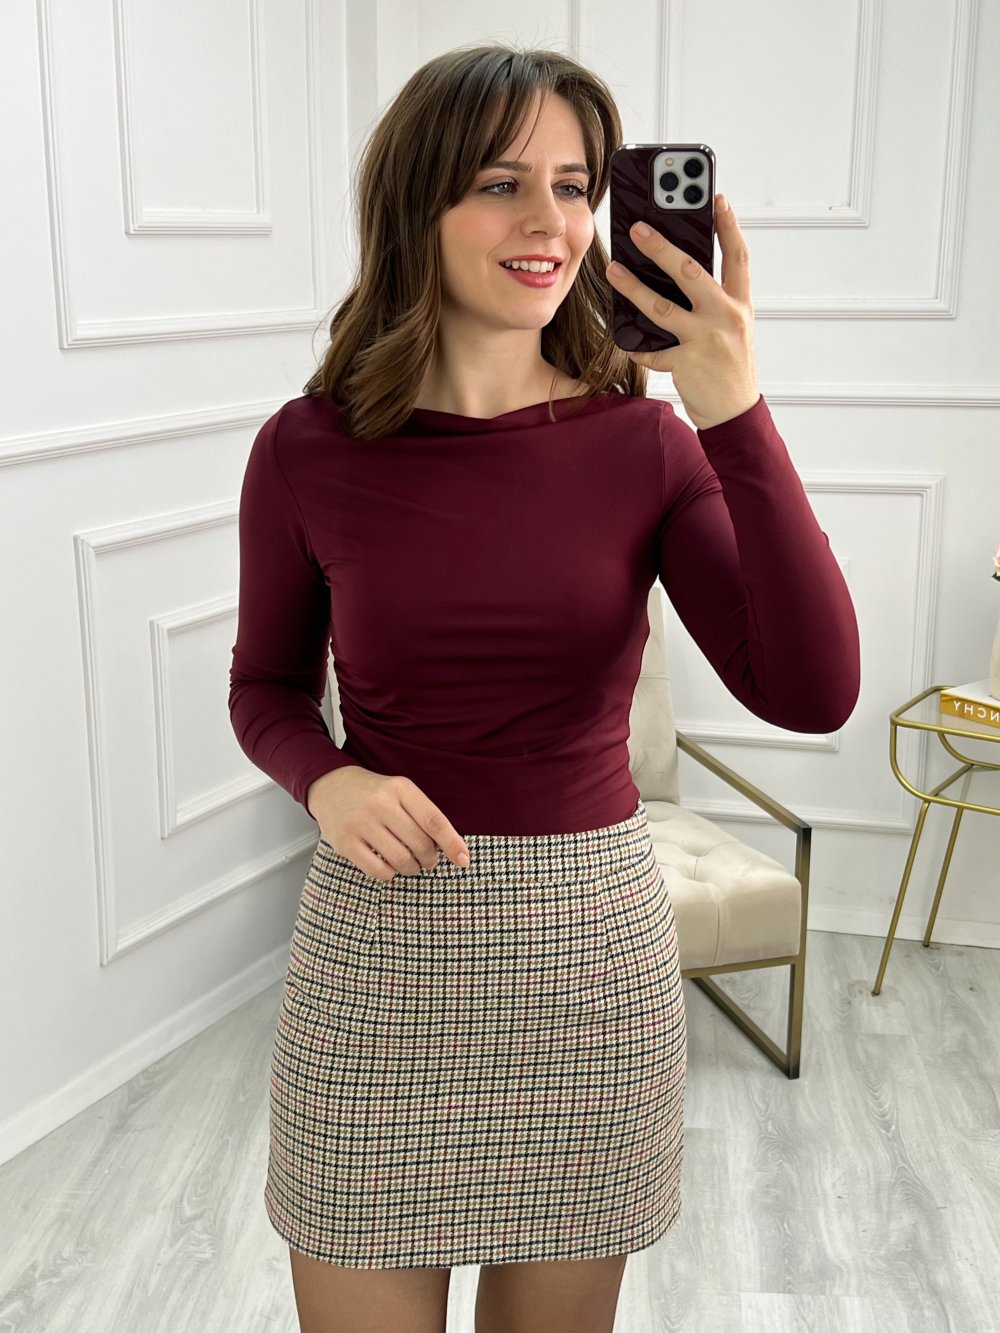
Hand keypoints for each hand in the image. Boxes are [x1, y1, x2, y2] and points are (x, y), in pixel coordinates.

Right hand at [306, 766, 470, 880]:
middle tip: (428, 861)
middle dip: (430, 859)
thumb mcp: (400, 792)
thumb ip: (423, 815)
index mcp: (401, 788)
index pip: (434, 821)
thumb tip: (450, 849)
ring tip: (410, 864)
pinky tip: (389, 866)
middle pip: (420, 844)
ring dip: (412, 868)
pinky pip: (378, 870)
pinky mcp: (345, 842)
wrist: (330, 786)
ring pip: (401, 860)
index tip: (464, 860)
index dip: (452, 844)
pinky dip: (390, 874)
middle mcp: (381, 804)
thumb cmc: (373, 793)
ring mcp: (360, 823)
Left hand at [605, 193, 758, 430]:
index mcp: (740, 303)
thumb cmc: (731, 366)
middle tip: (638, 229)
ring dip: (632, 287)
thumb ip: (714, 300)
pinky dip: (636, 344)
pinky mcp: (686, 362)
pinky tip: (623, 337)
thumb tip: (678, 272)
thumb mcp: (733, 327)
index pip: (737, 256)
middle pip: (691, 271)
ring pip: (662, 306)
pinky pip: (652, 349)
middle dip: (662, 247)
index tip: (716, 198)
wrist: (735, 413)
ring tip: (612, 270)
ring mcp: (705, 339)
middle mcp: (725, 316)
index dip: (727, 225)